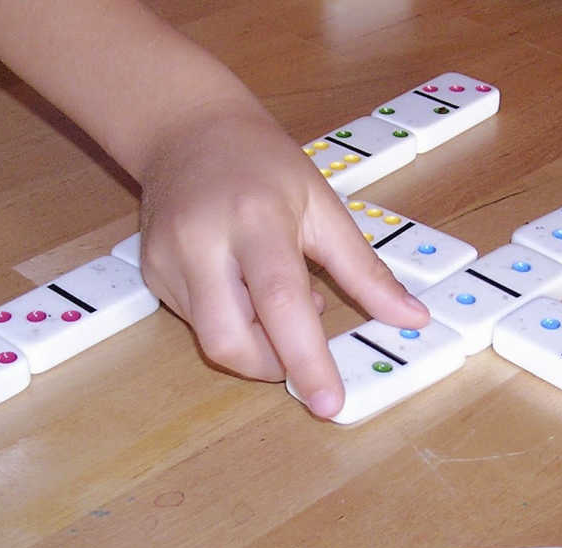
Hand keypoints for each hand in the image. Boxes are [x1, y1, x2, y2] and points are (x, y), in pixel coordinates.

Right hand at [137, 103, 429, 417]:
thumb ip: (366, 270)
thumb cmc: (264, 164)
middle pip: (229, 341)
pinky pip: (195, 323)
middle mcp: (202, 242)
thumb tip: (411, 318)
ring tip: (275, 297)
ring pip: (211, 340)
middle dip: (273, 366)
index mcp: (255, 219)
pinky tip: (243, 288)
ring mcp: (167, 260)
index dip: (305, 360)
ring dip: (255, 342)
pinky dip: (230, 323)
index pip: (279, 303)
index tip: (329, 404)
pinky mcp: (150, 274)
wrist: (187, 128)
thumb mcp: (325, 206)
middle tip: (301, 351)